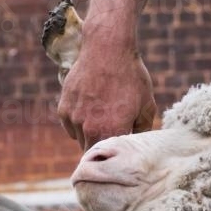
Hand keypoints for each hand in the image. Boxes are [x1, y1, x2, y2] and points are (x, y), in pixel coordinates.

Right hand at [57, 27, 157, 150]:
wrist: (107, 48)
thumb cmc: (131, 77)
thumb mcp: (146, 106)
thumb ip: (142, 131)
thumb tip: (138, 146)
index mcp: (112, 130)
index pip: (111, 160)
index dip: (116, 161)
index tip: (120, 161)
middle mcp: (90, 128)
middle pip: (93, 154)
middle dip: (103, 151)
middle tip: (112, 143)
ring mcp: (74, 119)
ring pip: (81, 141)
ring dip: (90, 136)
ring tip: (103, 121)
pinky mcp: (63, 109)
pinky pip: (71, 127)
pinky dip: (79, 124)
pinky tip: (91, 110)